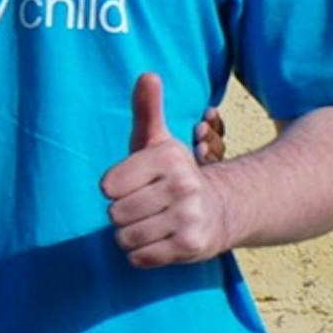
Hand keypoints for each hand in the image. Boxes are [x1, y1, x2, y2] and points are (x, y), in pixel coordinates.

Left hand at [104, 73, 237, 267]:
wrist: (223, 208)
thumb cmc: (173, 174)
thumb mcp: (158, 141)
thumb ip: (147, 110)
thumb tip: (147, 75)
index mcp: (168, 159)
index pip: (108, 185)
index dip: (114, 188)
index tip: (132, 184)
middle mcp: (182, 187)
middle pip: (115, 214)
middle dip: (123, 214)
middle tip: (144, 207)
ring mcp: (189, 218)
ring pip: (125, 237)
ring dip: (131, 235)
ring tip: (152, 223)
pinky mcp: (191, 246)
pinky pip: (140, 258)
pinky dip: (142, 254)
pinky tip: (159, 241)